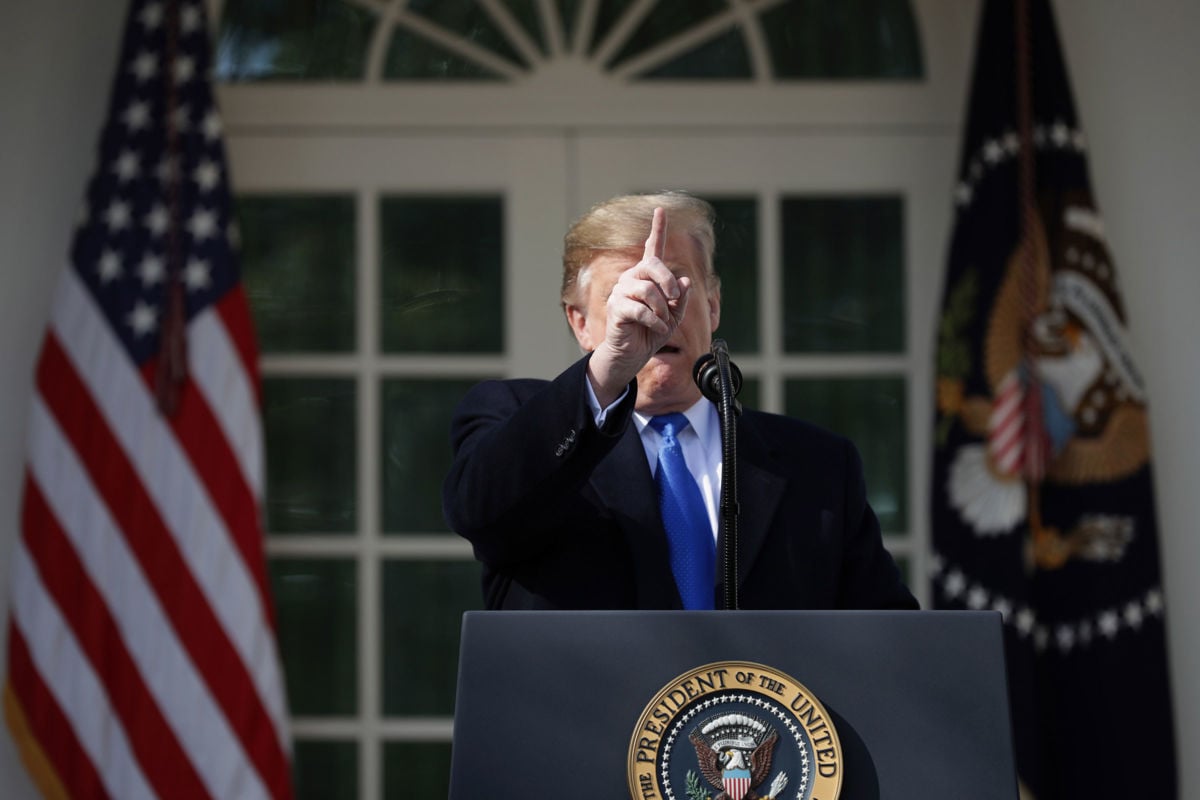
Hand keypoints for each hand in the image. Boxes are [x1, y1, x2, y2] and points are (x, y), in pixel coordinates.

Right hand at [587, 207, 690, 404]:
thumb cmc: (651, 333)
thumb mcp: (674, 315)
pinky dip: (654, 321)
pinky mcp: (616, 309)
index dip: (657, 229)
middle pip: (652, 266)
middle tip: (675, 299)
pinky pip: (640, 309)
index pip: (651, 248)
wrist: (632, 355)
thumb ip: (680, 298)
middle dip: (668, 282)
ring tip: (662, 322)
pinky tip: (656, 329)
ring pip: (647, 290)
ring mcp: (621, 292)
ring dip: (662, 309)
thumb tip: (684, 281)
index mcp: (646, 277)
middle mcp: (631, 279)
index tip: (660, 210)